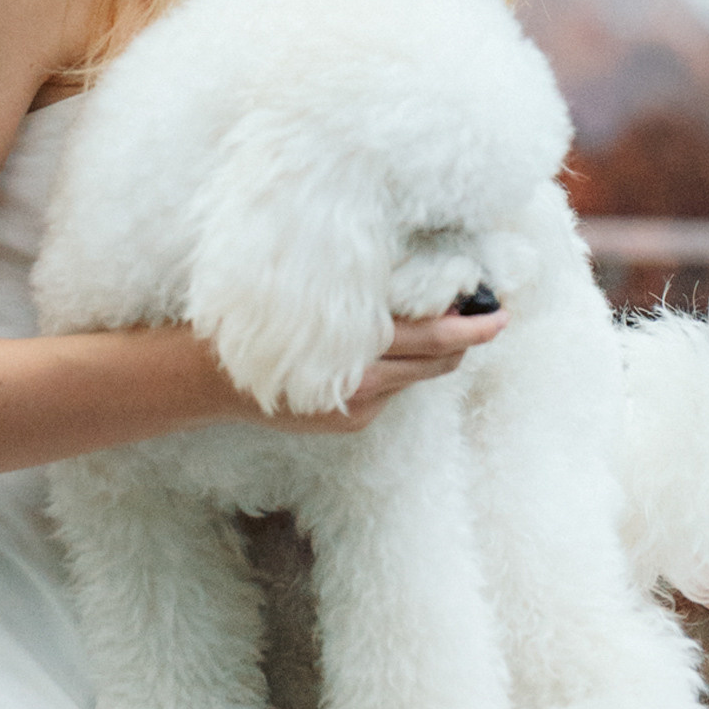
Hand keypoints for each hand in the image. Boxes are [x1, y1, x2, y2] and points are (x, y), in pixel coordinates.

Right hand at [234, 305, 508, 433]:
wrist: (209, 377)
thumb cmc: (262, 321)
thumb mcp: (315, 299)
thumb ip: (366, 299)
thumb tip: (422, 287)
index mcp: (355, 349)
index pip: (433, 338)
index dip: (470, 326)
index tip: (500, 312)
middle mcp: (362, 384)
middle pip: (437, 362)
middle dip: (467, 340)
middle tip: (493, 317)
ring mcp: (357, 408)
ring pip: (418, 377)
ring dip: (438, 354)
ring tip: (452, 327)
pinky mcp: (350, 422)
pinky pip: (392, 391)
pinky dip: (400, 369)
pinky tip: (390, 350)